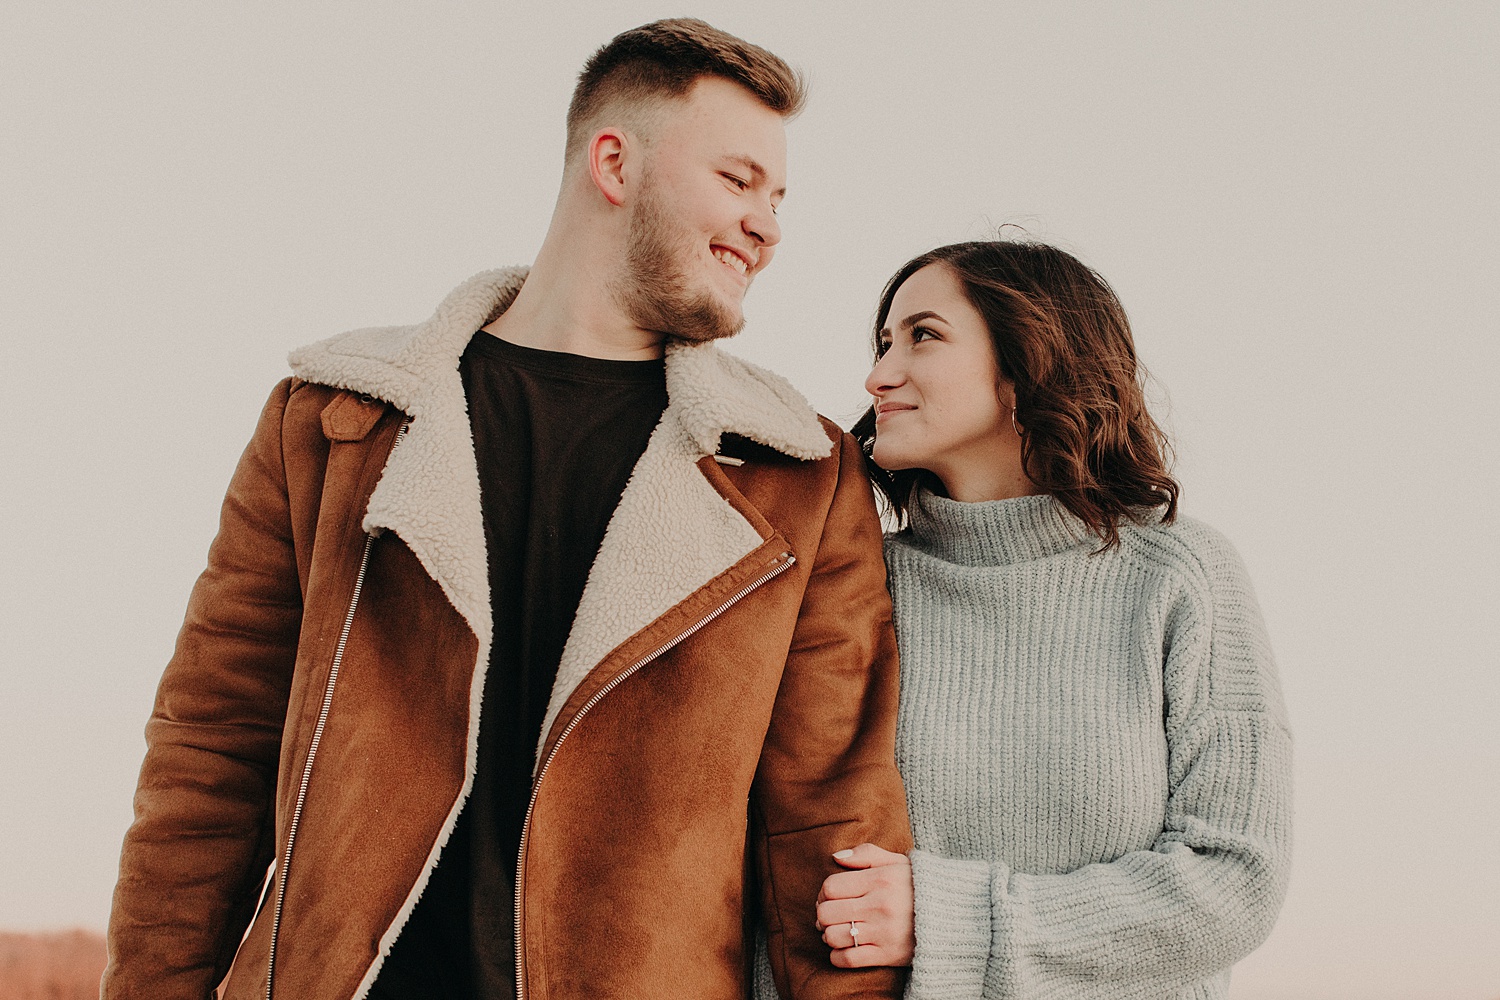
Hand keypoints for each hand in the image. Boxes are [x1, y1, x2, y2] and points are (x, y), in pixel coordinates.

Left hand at [815, 843, 914, 967]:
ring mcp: (884, 932)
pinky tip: (844, 948)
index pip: (831, 887)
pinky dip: (838, 956)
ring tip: (839, 930)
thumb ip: (866, 854)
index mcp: (881, 880)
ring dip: (830, 935)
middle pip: (827, 913)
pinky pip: (848, 959)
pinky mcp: (888, 955)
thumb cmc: (920, 886)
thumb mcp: (898, 862)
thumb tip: (835, 857)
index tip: (830, 896)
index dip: (823, 893)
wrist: (953, 916)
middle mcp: (880, 906)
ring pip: (834, 936)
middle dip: (823, 914)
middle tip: (831, 914)